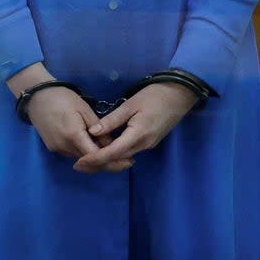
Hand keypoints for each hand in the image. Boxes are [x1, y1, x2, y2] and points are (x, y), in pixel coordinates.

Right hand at [25, 87, 132, 172]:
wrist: (37, 97)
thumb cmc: (63, 98)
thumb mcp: (84, 108)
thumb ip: (98, 127)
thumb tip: (111, 143)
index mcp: (74, 135)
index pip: (96, 156)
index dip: (112, 160)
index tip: (128, 161)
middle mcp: (64, 147)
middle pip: (90, 162)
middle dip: (108, 163)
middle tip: (126, 160)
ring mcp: (57, 149)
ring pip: (82, 159)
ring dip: (97, 159)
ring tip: (115, 153)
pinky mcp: (53, 148)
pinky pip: (73, 154)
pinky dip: (86, 154)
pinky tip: (95, 147)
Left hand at [73, 83, 197, 173]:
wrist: (181, 94)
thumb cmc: (156, 95)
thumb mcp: (131, 104)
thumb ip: (112, 120)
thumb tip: (92, 132)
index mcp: (137, 135)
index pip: (111, 153)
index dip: (94, 159)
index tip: (78, 162)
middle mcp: (143, 145)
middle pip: (116, 160)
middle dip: (97, 163)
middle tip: (78, 164)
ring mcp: (148, 144)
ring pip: (123, 157)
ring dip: (106, 160)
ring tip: (88, 158)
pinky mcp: (151, 141)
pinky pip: (130, 152)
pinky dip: (116, 154)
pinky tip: (107, 149)